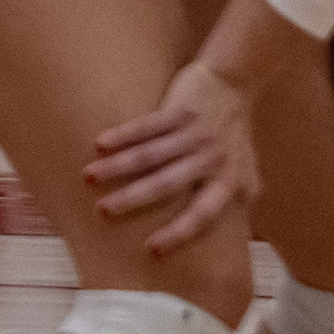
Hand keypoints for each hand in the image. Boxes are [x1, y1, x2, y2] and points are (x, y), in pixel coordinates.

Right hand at [85, 58, 261, 250]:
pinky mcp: (180, 110)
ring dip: (116, 167)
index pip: (202, 215)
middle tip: (102, 211)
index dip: (177, 233)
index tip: (150, 249)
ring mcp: (195, 134)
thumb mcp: (246, 172)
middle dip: (132, 199)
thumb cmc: (235, 135)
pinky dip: (120, 135)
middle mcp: (211, 159)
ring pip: (150, 155)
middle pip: (166, 185)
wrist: (235, 83)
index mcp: (228, 181)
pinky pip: (145, 126)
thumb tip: (228, 242)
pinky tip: (98, 144)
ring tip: (88, 177)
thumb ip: (236, 201)